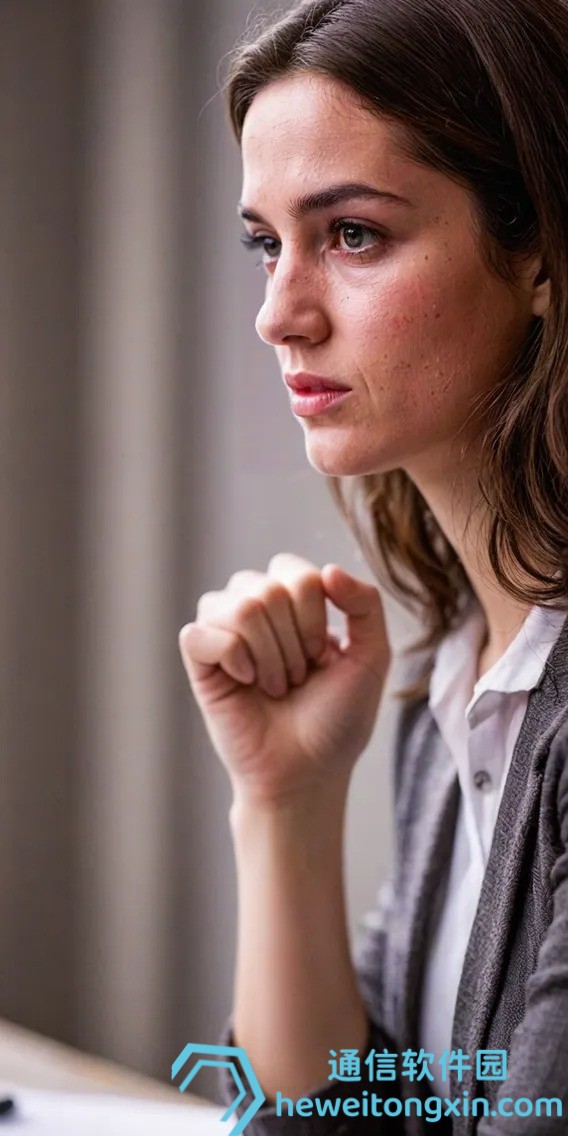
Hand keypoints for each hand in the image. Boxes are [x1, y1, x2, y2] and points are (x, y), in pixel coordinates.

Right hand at [178, 553, 390, 807]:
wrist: (307, 772)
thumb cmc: (337, 719)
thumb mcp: (371, 658)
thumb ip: (366, 604)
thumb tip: (327, 570)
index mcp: (292, 602)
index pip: (295, 572)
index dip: (313, 615)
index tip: (322, 658)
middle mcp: (254, 608)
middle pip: (268, 588)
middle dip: (293, 642)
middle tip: (296, 679)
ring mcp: (223, 632)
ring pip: (239, 606)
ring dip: (268, 655)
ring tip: (274, 685)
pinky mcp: (198, 660)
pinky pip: (201, 633)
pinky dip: (232, 658)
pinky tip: (244, 681)